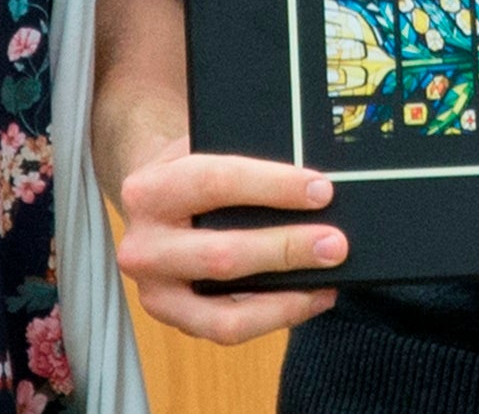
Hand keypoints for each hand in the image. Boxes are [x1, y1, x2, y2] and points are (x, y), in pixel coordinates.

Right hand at [112, 132, 347, 342]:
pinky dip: (276, 316)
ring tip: (329, 280)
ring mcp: (156, 292)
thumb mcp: (204, 149)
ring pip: (225, 313)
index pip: (216, 184)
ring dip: (286, 300)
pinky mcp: (175, 321)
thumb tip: (314, 184)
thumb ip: (246, 160)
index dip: (273, 187)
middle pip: (222, 256)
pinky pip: (229, 329)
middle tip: (334, 243)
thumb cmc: (189, 173)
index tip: (321, 191)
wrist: (150, 204)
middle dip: (286, 250)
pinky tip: (309, 297)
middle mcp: (144, 247)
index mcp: (149, 191)